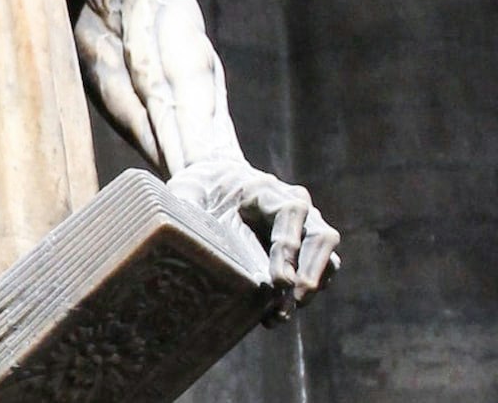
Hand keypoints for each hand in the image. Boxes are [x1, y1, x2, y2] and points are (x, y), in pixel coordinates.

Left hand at [168, 157, 339, 315]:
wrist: (216, 183)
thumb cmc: (202, 187)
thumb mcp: (187, 191)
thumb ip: (182, 208)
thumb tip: (170, 236)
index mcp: (268, 189)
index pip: (290, 213)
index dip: (287, 248)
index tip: (279, 281)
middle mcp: (296, 206)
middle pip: (321, 236)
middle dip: (310, 272)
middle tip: (293, 301)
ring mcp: (306, 228)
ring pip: (327, 258)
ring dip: (311, 287)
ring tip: (282, 314)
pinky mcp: (305, 250)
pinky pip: (320, 272)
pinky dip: (305, 293)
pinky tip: (278, 312)